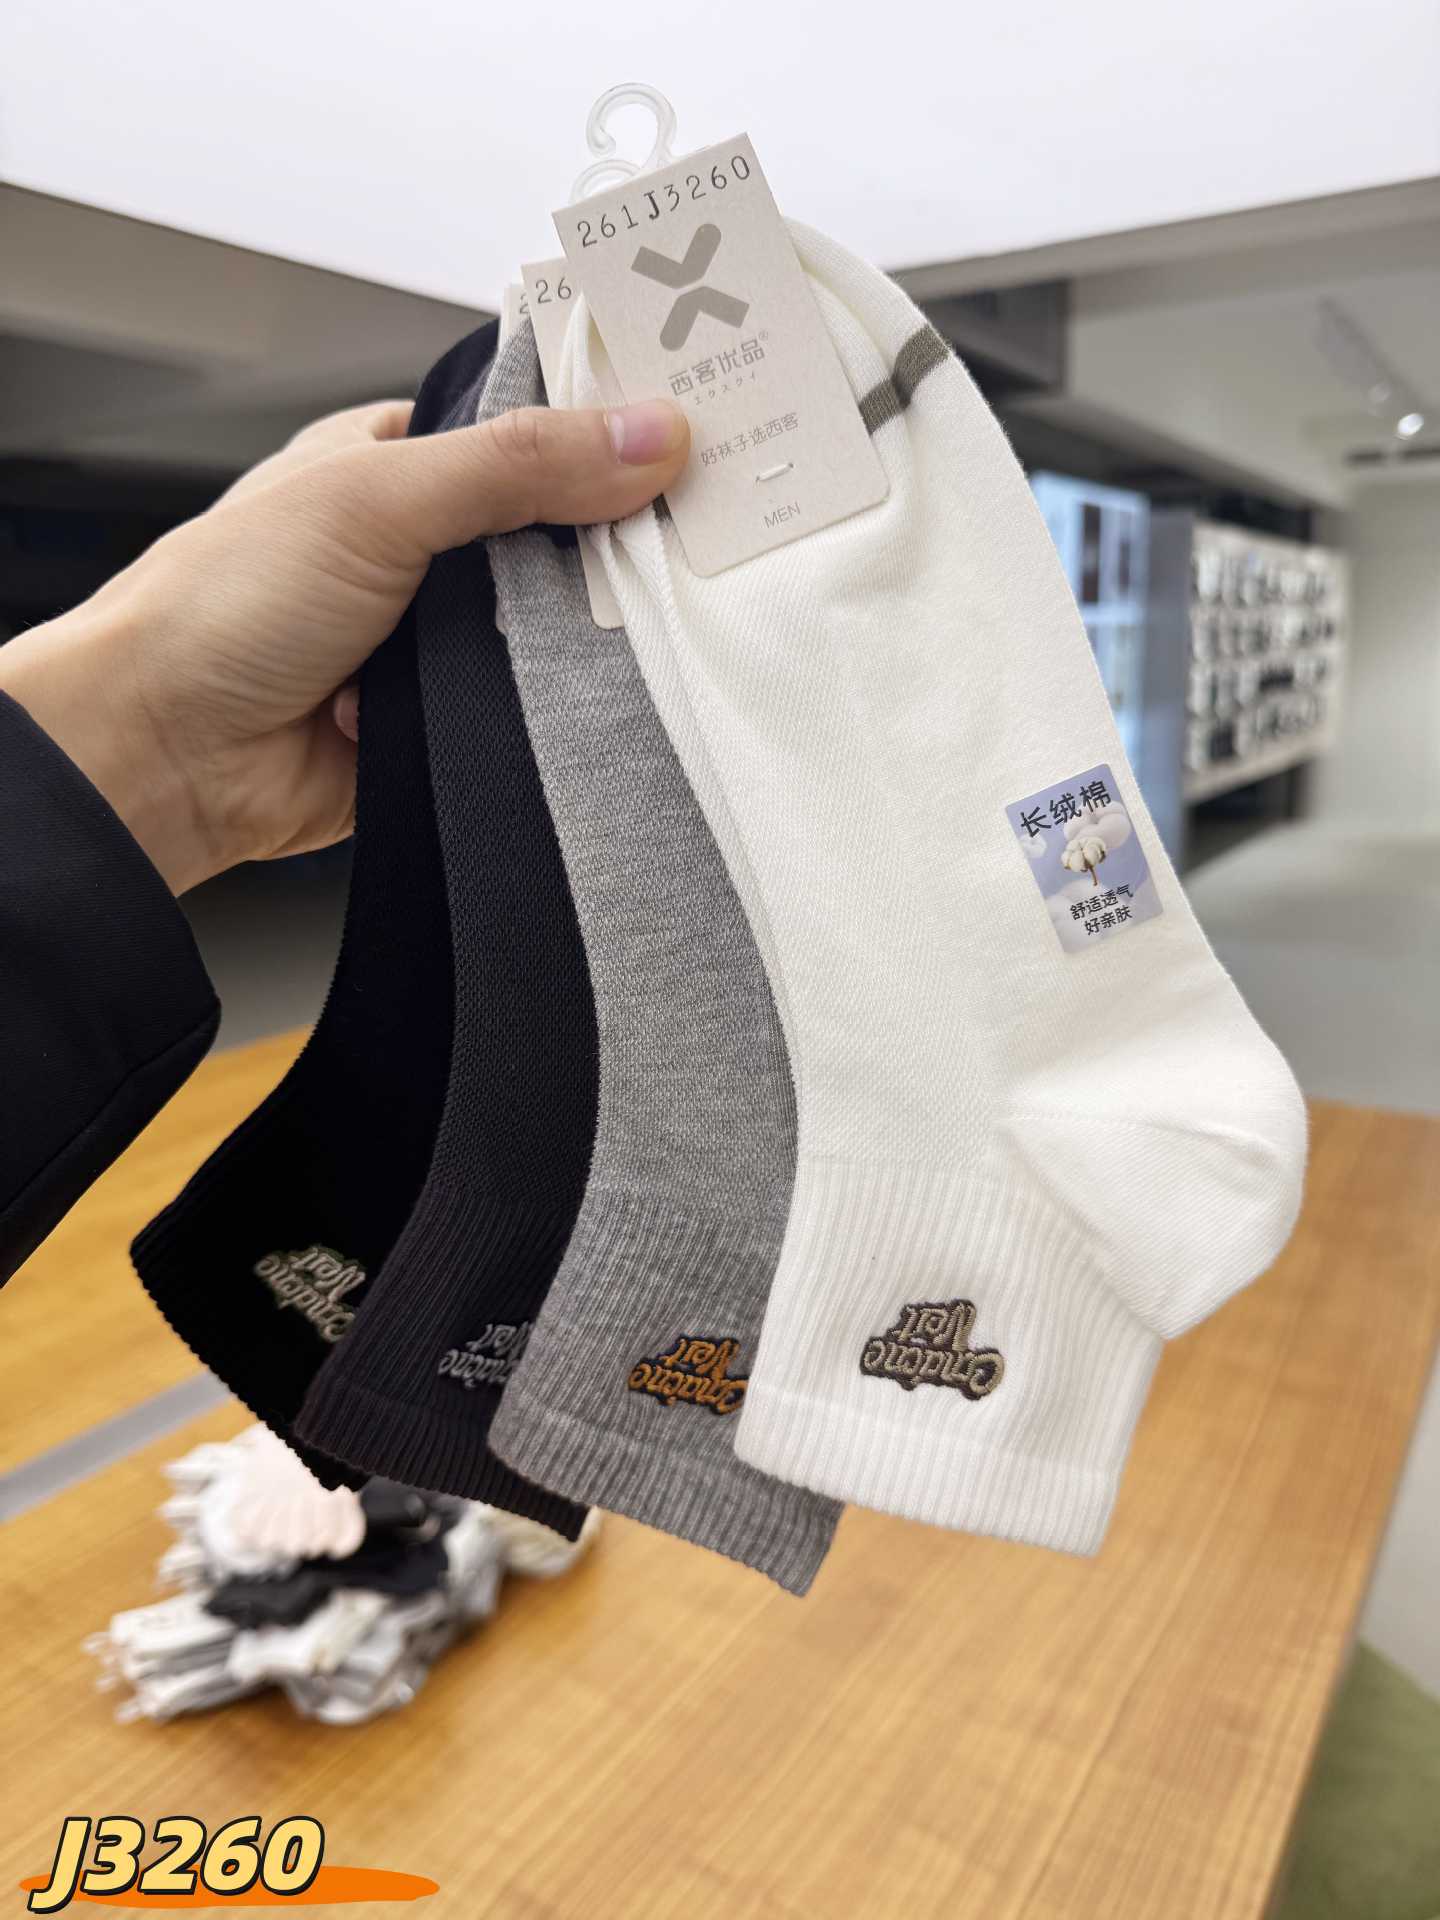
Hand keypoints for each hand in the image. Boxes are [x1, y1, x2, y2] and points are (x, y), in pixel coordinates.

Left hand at [0, 392, 687, 892]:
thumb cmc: (221, 609)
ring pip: (557, 624)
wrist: (167, 761)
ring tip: (654, 618)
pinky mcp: (453, 720)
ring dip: (585, 631)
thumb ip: (516, 465)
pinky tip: (598, 697)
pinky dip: (560, 706)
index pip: (529, 423)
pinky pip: (537, 707)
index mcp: (397, 460)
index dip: (607, 422)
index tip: (697, 425)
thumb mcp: (377, 499)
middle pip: (559, 528)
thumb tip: (645, 432)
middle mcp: (424, 546)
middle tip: (703, 530)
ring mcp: (440, 636)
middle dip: (612, 539)